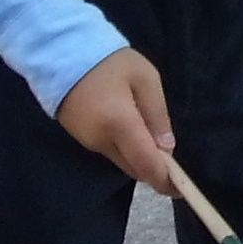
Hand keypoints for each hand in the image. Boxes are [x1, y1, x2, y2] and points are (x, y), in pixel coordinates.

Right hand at [58, 48, 174, 191]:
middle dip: (154, 171)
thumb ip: (157, 114)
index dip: (165, 180)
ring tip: (155, 142)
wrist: (61, 54)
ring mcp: (87, 142)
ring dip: (139, 159)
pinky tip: (133, 132)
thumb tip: (167, 147)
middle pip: (134, 168)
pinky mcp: (79, 138)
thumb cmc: (109, 61)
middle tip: (174, 165)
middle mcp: (101, 140)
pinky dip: (125, 149)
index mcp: (120, 124)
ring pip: (121, 161)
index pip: (146, 164)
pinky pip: (108, 151)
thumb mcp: (145, 78)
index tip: (182, 190)